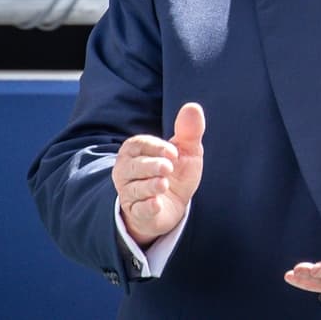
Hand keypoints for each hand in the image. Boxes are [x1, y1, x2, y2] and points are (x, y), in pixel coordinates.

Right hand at [111, 102, 204, 246]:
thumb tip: (193, 107)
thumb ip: (189, 131)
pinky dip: (146, 207)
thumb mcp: (186, 151)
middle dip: (150, 166)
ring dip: (149, 186)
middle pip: (132, 166)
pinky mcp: (137, 213)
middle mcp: (127, 171)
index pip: (138, 144)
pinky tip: (156, 204)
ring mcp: (130, 193)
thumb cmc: (176, 172)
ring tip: (164, 183)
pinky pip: (138, 210)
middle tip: (167, 167)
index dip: (155, 147)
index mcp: (136, 151)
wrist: (175, 205)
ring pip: (134, 189)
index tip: (174, 152)